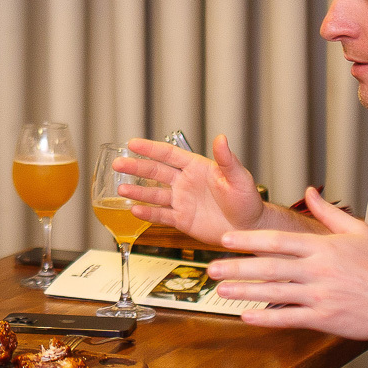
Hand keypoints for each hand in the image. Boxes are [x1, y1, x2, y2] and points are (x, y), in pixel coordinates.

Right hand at [115, 135, 265, 245]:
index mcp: (197, 167)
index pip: (169, 155)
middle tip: (118, 164)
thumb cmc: (248, 201)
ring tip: (120, 189)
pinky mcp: (182, 220)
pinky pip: (161, 216)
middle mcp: (185, 182)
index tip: (132, 143)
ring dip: (137, 191)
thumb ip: (227, 160)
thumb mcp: (239, 178)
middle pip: (155, 173)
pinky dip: (147, 213)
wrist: (250, 229)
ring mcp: (182, 201)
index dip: (150, 148)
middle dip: (136, 168)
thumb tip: (221, 138)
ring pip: (154, 195)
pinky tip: (134, 210)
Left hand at [207, 189, 367, 339]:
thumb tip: (310, 190)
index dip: (248, 240)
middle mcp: (316, 270)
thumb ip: (328, 212)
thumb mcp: (357, 230)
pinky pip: (289, 318)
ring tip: (221, 291)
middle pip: (269, 267)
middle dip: (237, 267)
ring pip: (274, 292)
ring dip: (244, 292)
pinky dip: (266, 317)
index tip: (225, 240)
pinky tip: (246, 316)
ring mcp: (319, 295)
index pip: (278, 241)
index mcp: (322, 247)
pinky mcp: (323, 318)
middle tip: (211, 269)